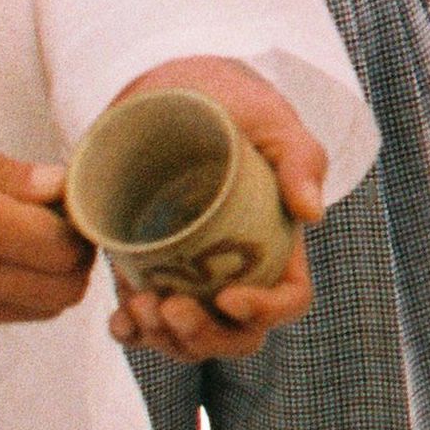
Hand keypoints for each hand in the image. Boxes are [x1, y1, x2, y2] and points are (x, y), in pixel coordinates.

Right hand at [0, 119, 93, 334]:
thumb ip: (1, 171)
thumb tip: (61, 186)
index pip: (64, 246)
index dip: (82, 223)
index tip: (72, 199)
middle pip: (62, 294)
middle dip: (73, 259)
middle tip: (57, 222)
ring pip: (32, 313)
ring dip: (43, 281)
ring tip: (20, 237)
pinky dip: (7, 294)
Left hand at [100, 55, 334, 364]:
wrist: (169, 89)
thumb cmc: (231, 103)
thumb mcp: (272, 121)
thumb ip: (300, 160)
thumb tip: (311, 213)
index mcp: (277, 243)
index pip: (288, 299)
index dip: (265, 312)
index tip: (227, 296)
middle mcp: (237, 270)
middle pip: (236, 334)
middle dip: (205, 337)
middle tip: (170, 307)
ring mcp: (191, 276)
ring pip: (188, 337)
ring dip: (164, 339)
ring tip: (137, 308)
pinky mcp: (148, 270)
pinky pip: (144, 322)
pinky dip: (132, 333)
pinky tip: (119, 320)